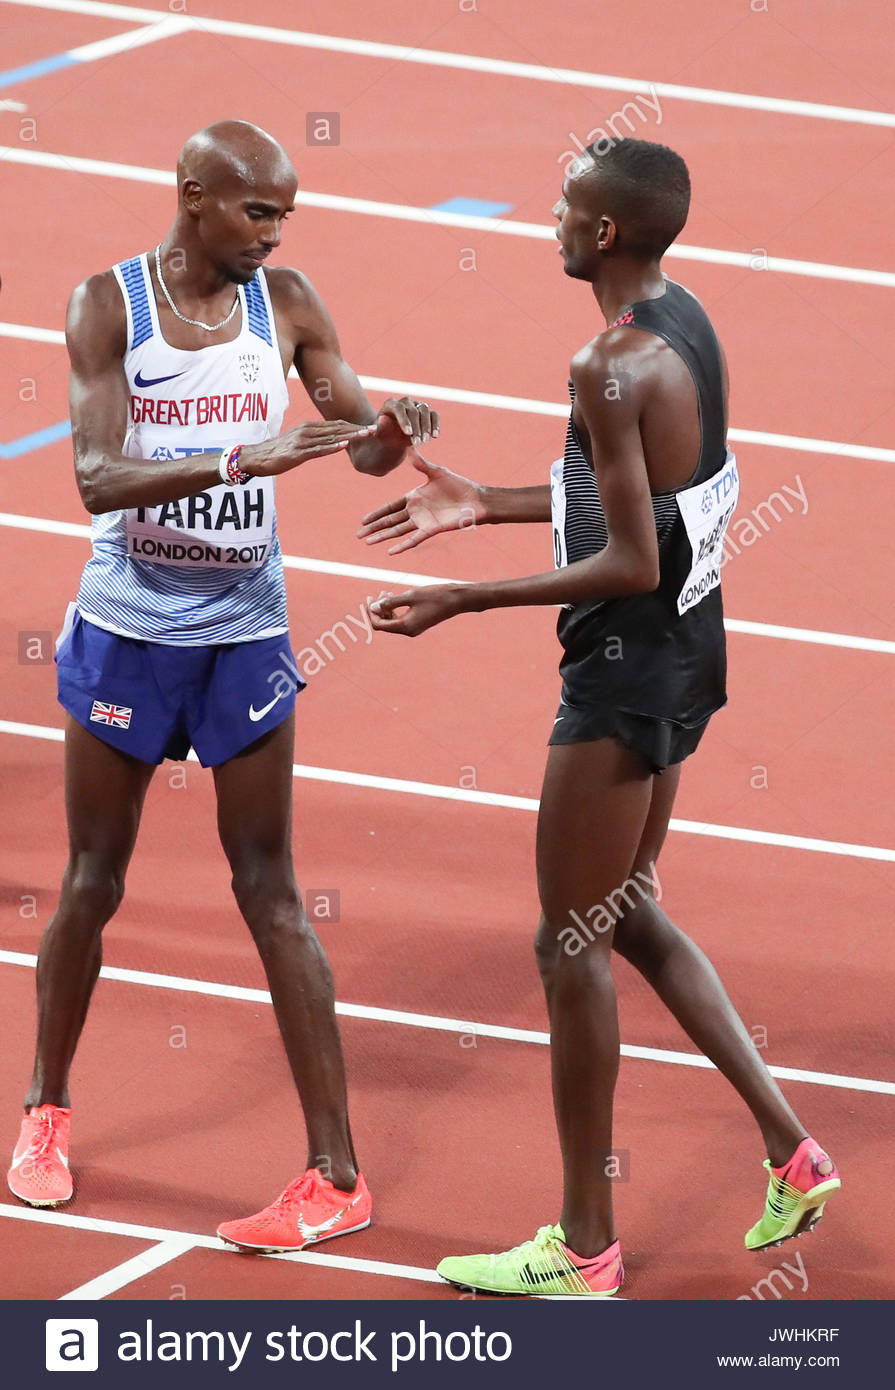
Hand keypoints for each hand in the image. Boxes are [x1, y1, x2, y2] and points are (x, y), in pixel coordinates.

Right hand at [242, 419, 377, 476]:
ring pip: (331, 437)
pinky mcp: (297, 454)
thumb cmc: (276, 452)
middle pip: (337, 428)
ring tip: (366, 434)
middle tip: (376, 428)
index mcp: (309, 427)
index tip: (370, 427)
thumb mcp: (298, 443)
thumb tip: (329, 442)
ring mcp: (303, 442)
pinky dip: (332, 447)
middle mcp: (307, 431)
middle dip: (357, 429)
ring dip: (350, 436)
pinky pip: (317, 450)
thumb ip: (314, 441)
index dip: (354, 426)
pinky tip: (344, 446)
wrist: (254, 458)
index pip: (336, 425)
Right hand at [357, 450, 486, 553]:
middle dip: (374, 528)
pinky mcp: (431, 529)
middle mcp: (415, 511)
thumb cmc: (458, 485)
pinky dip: (402, 545)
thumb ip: (421, 463)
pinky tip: (390, 552)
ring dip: (383, 536)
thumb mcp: (436, 472)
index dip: (377, 513)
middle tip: (358, 535)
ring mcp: (422, 521)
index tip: (363, 520)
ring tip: (368, 542)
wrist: (475, 500)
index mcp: (414, 497)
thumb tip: (409, 448)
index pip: (390, 507)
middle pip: (389, 521)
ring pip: (397, 531)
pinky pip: (414, 539)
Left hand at [368, 584, 466, 636]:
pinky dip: (394, 610)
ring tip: (385, 593)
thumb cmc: (435, 596)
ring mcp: (414, 628)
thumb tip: (373, 607)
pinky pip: (400, 619)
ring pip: (391, 622)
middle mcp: (409, 631)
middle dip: (377, 610)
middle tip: (376, 594)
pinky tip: (394, 597)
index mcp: (406, 626)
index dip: (371, 612)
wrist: (457, 600)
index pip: (379, 624)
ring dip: (385, 608)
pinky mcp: (418, 624)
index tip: (369, 598)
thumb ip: (391, 602)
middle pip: (384, 625)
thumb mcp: (411, 595)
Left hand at [374, 397, 440, 448]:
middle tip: (417, 443)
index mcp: (391, 404)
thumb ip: (378, 429)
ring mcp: (416, 405)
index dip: (404, 420)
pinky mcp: (426, 412)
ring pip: (425, 410)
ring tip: (425, 441)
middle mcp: (405, 402)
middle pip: (413, 411)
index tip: (408, 433)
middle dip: (416, 427)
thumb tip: (378, 424)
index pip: (399, 408)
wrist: (391, 436)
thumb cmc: (383, 434)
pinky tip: (435, 436)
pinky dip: (436, 424)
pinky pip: (434, 415)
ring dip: (426, 426)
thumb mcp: (378, 433)